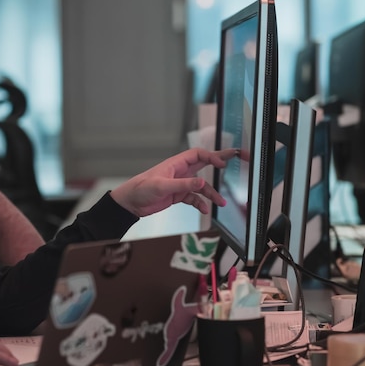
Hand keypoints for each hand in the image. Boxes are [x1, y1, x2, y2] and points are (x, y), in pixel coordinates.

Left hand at [110, 148, 237, 216]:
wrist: (131, 202)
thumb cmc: (141, 188)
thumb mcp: (162, 186)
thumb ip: (183, 185)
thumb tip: (201, 184)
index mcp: (176, 164)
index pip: (198, 155)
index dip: (211, 157)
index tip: (222, 163)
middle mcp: (180, 172)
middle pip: (203, 165)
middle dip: (218, 163)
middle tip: (234, 159)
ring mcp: (180, 184)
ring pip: (201, 187)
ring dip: (211, 194)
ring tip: (221, 203)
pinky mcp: (178, 195)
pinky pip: (194, 198)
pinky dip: (200, 203)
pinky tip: (204, 210)